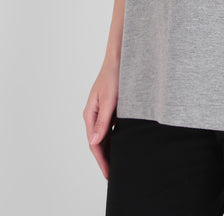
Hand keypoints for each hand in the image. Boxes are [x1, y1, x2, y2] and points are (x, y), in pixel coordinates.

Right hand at [82, 60, 119, 179]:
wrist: (119, 60)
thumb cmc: (113, 76)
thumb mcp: (109, 100)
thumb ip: (103, 121)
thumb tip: (94, 142)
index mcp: (90, 114)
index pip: (94, 144)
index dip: (101, 160)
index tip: (108, 174)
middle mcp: (94, 115)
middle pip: (98, 143)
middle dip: (104, 159)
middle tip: (113, 175)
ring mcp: (102, 112)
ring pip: (104, 136)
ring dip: (110, 150)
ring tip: (118, 164)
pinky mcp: (110, 108)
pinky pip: (111, 128)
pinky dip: (115, 138)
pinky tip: (122, 145)